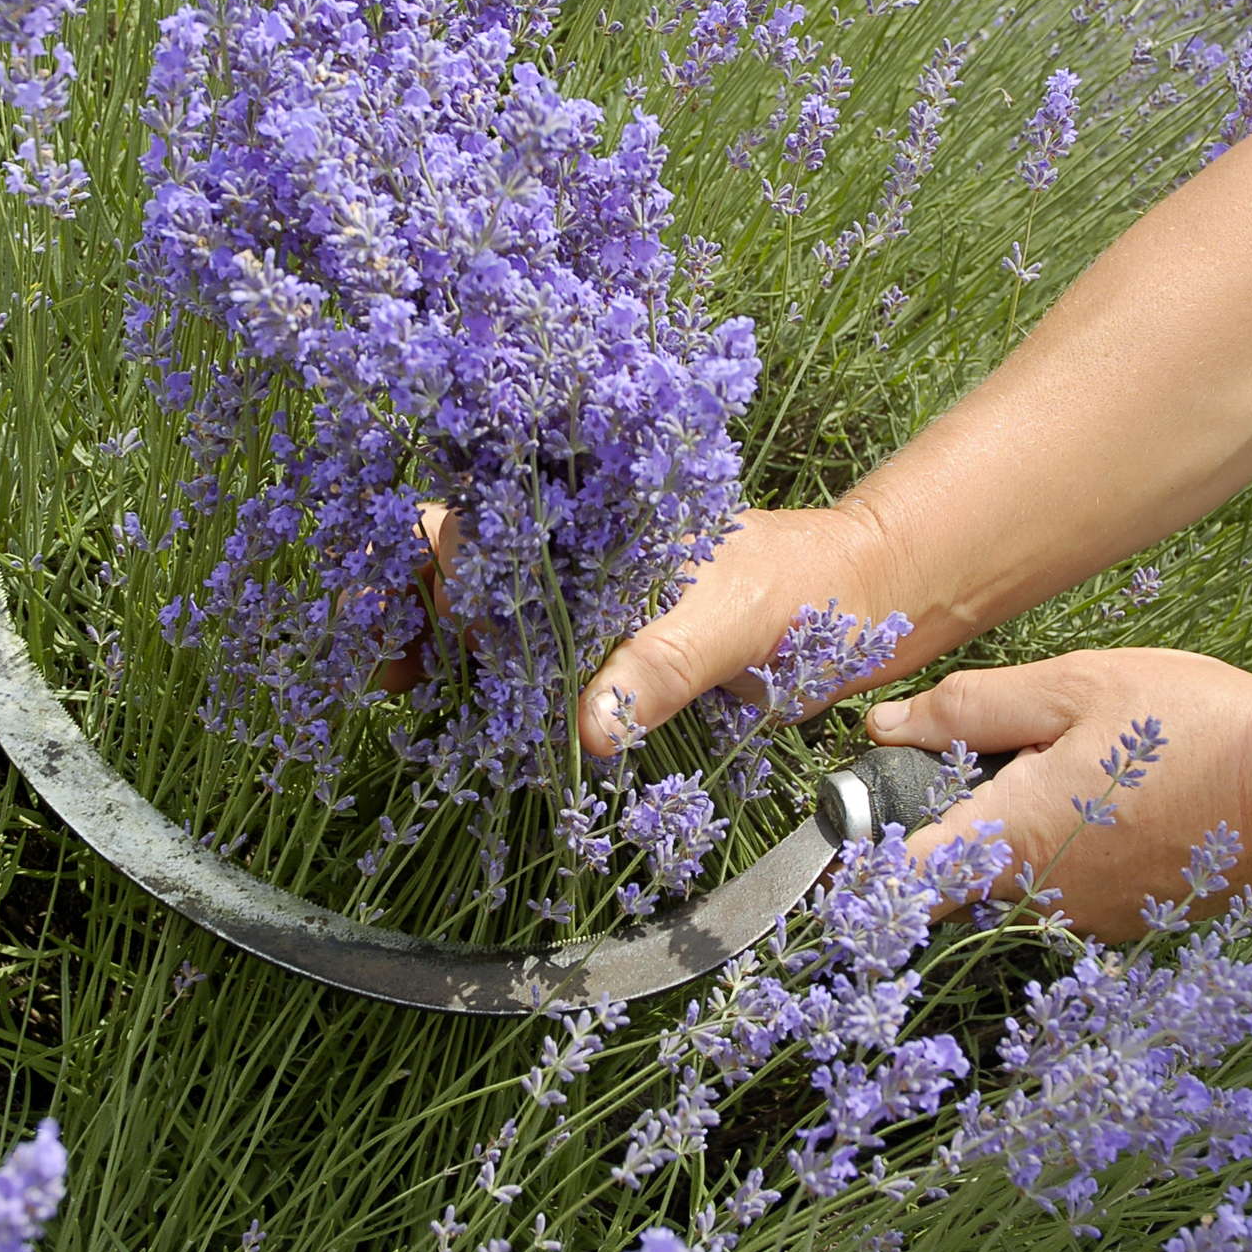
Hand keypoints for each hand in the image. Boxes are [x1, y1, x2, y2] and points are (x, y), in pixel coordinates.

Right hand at [378, 500, 906, 750]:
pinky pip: (538, 673)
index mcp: (596, 522)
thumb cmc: (803, 588)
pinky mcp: (615, 660)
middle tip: (381, 671)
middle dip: (415, 611)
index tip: (396, 605)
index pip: (488, 522)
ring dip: (443, 655)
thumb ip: (659, 667)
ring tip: (399, 696)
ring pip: (495, 624)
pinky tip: (467, 725)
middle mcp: (583, 560)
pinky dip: (497, 695)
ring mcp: (595, 610)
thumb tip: (591, 728)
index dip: (431, 557)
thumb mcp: (731, 622)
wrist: (870, 605)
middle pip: (473, 572)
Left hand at [866, 647, 1251, 940]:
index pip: (896, 884)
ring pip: (1010, 881)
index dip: (857, 865)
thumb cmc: (1192, 725)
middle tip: (982, 761)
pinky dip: (1066, 849)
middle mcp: (1039, 900)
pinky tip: (1111, 801)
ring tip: (1069, 769)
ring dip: (1013, 834)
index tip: (842, 838)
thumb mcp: (1073, 686)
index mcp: (1011, 841)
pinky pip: (1064, 889)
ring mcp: (1086, 921)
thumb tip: (886, 726)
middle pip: (950, 877)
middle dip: (948, 825)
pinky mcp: (1127, 922)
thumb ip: (968, 709)